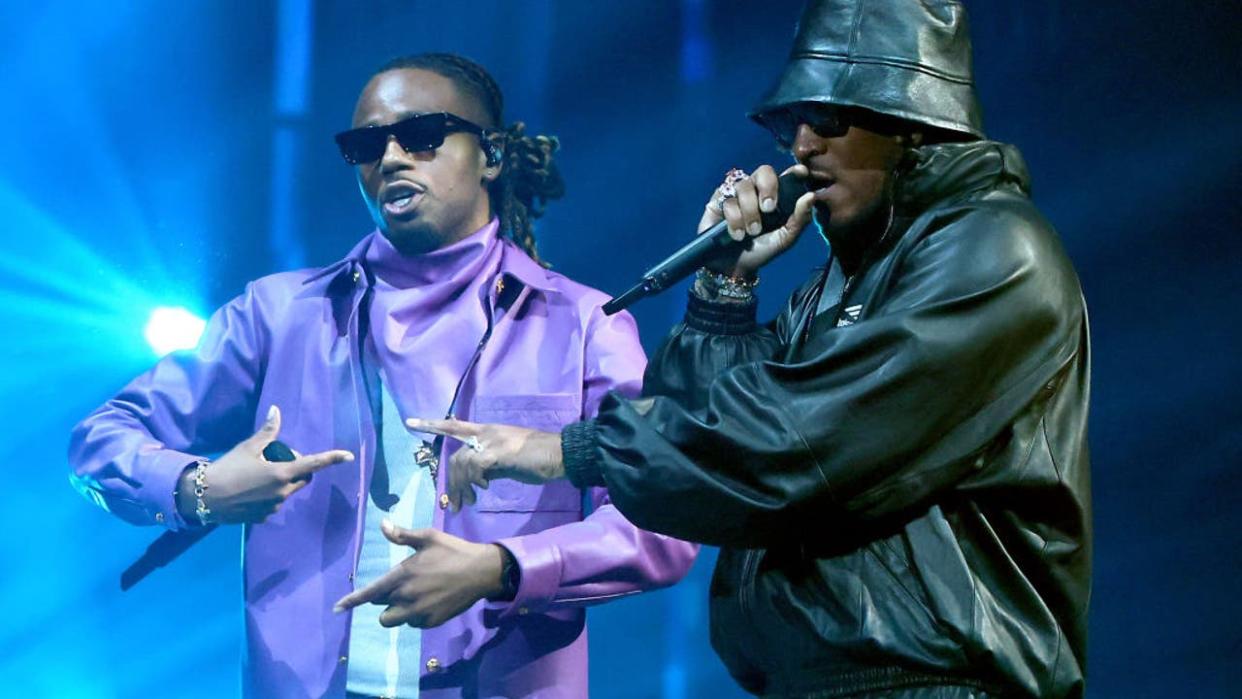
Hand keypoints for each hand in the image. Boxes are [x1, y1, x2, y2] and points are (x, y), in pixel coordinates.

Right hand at [176, 405, 353, 523]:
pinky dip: (269, 493)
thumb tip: (276, 410)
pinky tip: (250, 490)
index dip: (332, 459)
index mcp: (282, 474)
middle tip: (275, 458)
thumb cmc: (227, 468)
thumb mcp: (248, 447)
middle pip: (303, 477)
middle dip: (297, 467)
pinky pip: (274, 502)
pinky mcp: (263, 517)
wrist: (203, 497)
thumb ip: (268, 432)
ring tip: (257, 474)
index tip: (348, 456)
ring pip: (288, 490)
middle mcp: (283, 492)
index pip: (314, 464)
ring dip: (282, 480)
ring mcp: (274, 507)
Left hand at [332, 521, 505, 627]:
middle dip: (384, 600)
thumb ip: (403, 535)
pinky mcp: (431, 622)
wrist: (481, 572)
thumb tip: (382, 524)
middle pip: (380, 608)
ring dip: (398, 610)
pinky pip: (413, 623)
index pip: (370, 592)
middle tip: (401, 585)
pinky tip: (430, 601)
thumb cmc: (453, 551)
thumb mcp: (428, 537)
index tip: (337, 608)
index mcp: (403, 575)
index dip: (352, 601)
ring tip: (414, 597)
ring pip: (395, 619)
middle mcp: (407, 597)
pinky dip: (415, 615)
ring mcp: (419, 612)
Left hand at [405, 417, 563, 511]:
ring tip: (467, 503)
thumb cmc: (537, 458)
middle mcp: (486, 433)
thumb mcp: (508, 460)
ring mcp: (493, 441)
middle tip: (455, 503)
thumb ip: (490, 465)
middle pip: (455, 455)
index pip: (454, 425)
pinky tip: (482, 490)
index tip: (410, 422)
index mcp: (487, 431)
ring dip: (461, 487)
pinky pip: (476, 466)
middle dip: (450, 482)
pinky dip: (474, 480)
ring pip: (462, 462)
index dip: (431, 424)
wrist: (561, 454)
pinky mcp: (500, 452)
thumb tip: (478, 478)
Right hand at [700, 163, 814, 277]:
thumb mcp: (785, 239)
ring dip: (750, 211)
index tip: (802, 173)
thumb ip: (799, 219)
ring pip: (744, 186)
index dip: (793, 172)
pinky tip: (737, 234)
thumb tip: (811, 196)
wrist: (734, 267)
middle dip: (768, 188)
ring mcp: (736, 193)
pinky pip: (727, 199)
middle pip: (763, 171)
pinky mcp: (718, 200)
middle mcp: (757, 190)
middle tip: (768, 209)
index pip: (786, 176)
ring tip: (751, 232)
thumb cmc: (761, 250)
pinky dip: (734, 218)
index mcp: (776, 196)